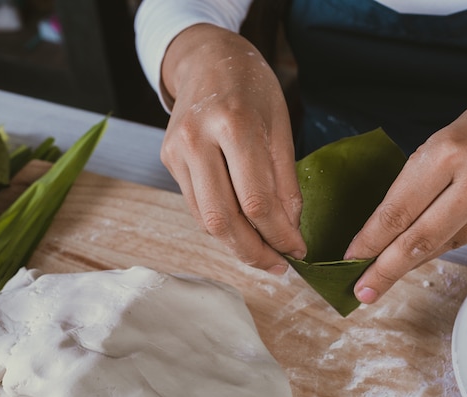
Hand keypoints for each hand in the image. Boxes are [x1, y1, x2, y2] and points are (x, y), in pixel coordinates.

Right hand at [160, 24, 305, 273]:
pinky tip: (241, 228)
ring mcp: (176, 150)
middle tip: (277, 266)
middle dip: (252, 252)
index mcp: (233, 124)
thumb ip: (285, 181)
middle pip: (221, 219)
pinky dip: (220, 223)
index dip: (279, 235)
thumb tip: (289, 230)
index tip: (298, 250)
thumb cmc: (252, 88)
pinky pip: (196, 205)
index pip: (256, 201)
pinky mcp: (168, 159)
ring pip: (204, 218)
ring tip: (263, 253)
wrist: (207, 59)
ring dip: (236, 244)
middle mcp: (197, 139)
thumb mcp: (281, 125)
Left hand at [346, 76, 466, 302]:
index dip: (370, 242)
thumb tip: (389, 235)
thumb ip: (417, 186)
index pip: (397, 211)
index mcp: (448, 153)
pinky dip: (458, 236)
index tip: (351, 261)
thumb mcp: (441, 141)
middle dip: (385, 271)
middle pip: (420, 241)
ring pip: (448, 244)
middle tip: (362, 291)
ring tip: (402, 257)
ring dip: (419, 254)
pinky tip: (461, 219)